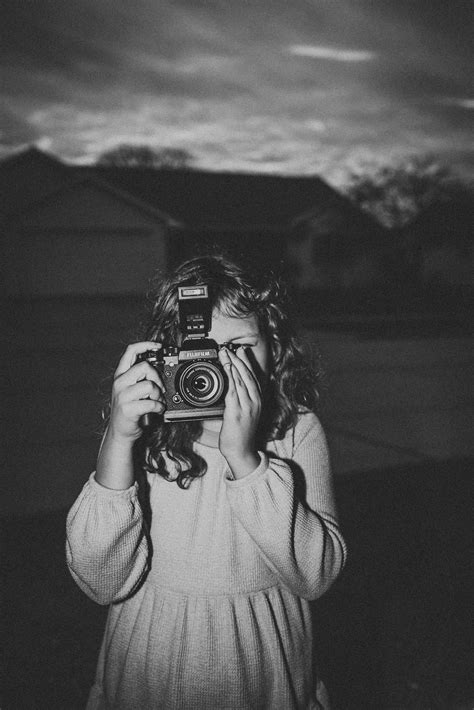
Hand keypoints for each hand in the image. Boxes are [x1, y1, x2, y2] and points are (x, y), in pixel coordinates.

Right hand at [108, 342, 164, 441]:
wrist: (120, 432)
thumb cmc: (129, 410)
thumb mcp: (130, 389)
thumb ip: (140, 377)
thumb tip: (158, 368)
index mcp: (120, 375)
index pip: (130, 352)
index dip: (145, 345)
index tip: (158, 346)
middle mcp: (119, 383)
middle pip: (144, 367)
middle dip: (157, 378)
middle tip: (158, 390)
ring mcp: (122, 396)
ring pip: (150, 385)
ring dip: (158, 395)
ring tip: (156, 402)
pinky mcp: (128, 409)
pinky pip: (151, 403)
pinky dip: (159, 408)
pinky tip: (156, 410)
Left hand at [218, 346, 261, 477]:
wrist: (241, 451)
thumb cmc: (241, 434)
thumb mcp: (246, 413)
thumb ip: (241, 399)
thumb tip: (233, 386)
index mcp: (257, 401)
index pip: (253, 376)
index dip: (247, 362)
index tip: (240, 350)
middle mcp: (254, 402)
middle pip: (247, 375)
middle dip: (238, 359)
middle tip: (230, 347)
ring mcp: (246, 407)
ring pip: (240, 380)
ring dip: (232, 364)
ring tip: (225, 353)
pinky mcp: (236, 412)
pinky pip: (233, 391)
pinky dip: (230, 378)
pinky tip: (226, 369)